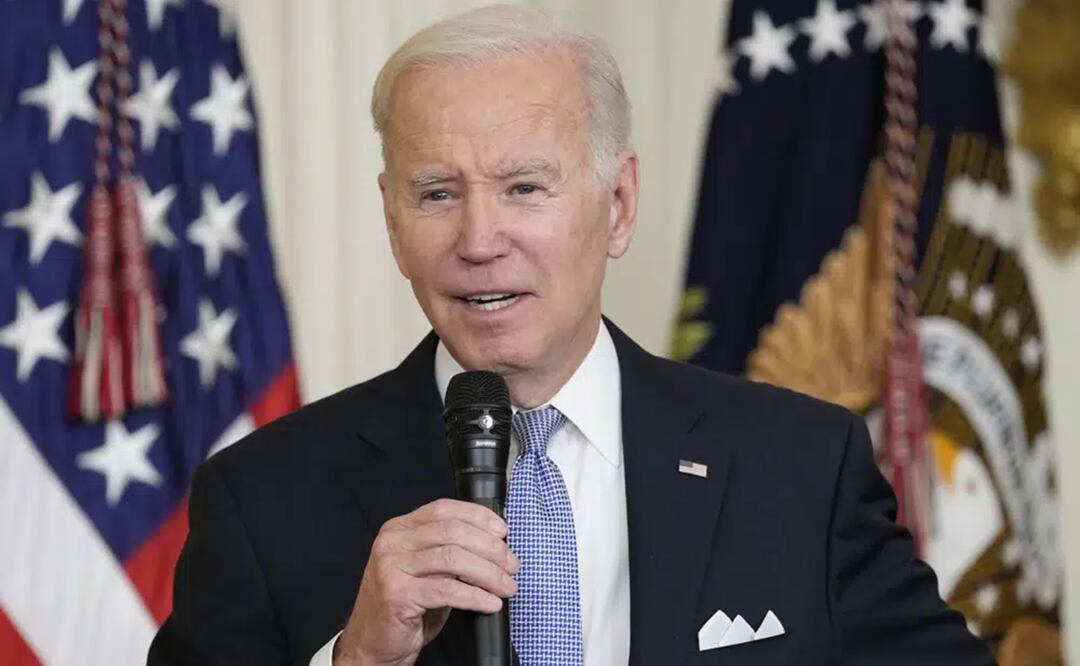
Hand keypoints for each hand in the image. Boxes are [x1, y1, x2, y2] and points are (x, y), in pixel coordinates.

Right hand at [333, 498, 519, 665]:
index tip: (503, 532)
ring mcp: (391, 566)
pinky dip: (476, 596)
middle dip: (490, 548)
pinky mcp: (396, 594)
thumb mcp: (427, 570)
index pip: (444, 509)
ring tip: (507, 586)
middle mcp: (392, 542)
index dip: (479, 517)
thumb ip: (450, 551)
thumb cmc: (405, 606)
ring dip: (488, 573)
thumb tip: (495, 545)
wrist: (373, 644)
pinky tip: (490, 603)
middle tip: (512, 565)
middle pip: (453, 532)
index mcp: (399, 528)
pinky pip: (447, 590)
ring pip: (453, 558)